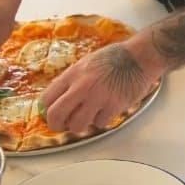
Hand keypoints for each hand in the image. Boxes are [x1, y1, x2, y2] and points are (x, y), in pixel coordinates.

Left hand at [40, 41, 161, 133]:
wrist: (139, 57)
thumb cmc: (115, 58)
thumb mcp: (86, 63)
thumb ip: (72, 80)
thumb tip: (59, 99)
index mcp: (73, 74)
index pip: (47, 98)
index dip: (45, 111)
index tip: (50, 115)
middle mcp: (82, 86)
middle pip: (56, 115)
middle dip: (56, 126)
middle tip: (62, 127)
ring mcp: (97, 97)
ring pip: (76, 125)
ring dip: (81, 125)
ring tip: (87, 117)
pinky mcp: (113, 106)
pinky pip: (99, 124)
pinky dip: (101, 120)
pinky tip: (106, 110)